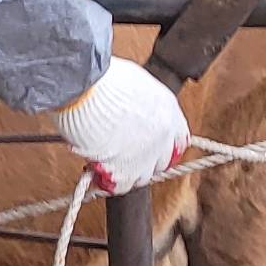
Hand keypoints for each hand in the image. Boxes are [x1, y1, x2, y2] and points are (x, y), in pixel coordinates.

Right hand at [54, 55, 190, 194]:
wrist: (86, 89)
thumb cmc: (103, 79)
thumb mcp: (134, 82)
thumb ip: (139, 99)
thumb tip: (130, 105)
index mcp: (168, 111)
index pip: (179, 140)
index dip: (162, 145)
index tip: (150, 146)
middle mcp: (163, 136)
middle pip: (161, 161)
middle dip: (143, 160)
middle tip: (123, 155)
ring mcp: (145, 155)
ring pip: (142, 176)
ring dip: (126, 173)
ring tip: (105, 164)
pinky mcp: (124, 170)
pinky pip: (121, 187)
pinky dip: (108, 183)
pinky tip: (95, 173)